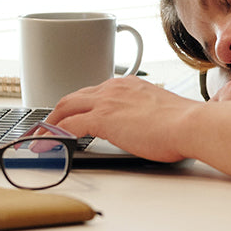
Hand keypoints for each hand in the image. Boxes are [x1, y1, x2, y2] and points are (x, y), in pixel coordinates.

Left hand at [44, 76, 201, 162]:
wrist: (191, 124)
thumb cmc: (184, 122)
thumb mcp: (158, 111)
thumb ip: (143, 114)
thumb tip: (140, 127)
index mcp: (128, 85)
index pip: (94, 93)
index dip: (79, 106)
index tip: (73, 117)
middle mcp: (114, 88)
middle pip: (74, 97)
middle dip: (57, 112)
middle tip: (47, 127)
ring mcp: (107, 101)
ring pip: (65, 108)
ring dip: (50, 123)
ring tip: (40, 138)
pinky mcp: (102, 119)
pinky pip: (68, 126)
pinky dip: (54, 136)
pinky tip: (47, 146)